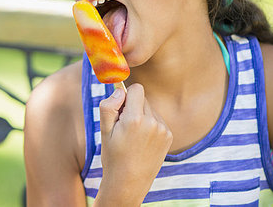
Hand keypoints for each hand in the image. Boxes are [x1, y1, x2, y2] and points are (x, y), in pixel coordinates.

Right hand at [94, 84, 171, 205]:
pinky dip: (149, 125)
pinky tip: (142, 141)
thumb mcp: (104, 130)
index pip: (137, 89)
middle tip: (123, 126)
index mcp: (135, 119)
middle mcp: (153, 122)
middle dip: (132, 106)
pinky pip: (157, 120)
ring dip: (141, 116)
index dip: (126, 95)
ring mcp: (163, 130)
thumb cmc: (113, 155)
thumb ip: (109, 106)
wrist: (129, 182)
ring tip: (133, 137)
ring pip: (150, 109)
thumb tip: (120, 90)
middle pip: (142, 98)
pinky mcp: (169, 136)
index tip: (120, 107)